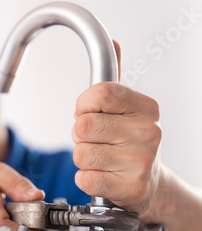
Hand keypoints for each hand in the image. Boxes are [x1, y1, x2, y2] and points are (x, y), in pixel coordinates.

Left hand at [71, 41, 161, 216]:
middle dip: (80, 134)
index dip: (84, 104)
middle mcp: (148, 132)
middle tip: (97, 140)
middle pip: (83, 125)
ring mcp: (141, 162)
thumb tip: (113, 42)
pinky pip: (84, 179)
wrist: (149, 182)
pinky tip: (104, 176)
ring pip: (80, 153)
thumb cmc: (129, 140)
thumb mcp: (125, 108)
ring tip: (102, 159)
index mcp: (146, 107)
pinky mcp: (130, 188)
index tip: (89, 111)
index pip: (99, 92)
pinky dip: (86, 179)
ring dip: (82, 158)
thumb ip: (113, 78)